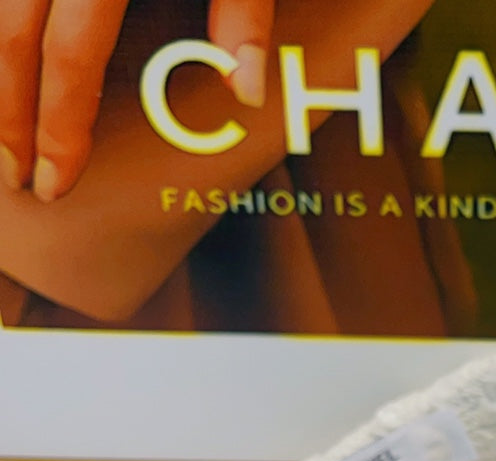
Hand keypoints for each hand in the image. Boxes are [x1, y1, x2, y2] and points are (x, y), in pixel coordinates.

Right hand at [0, 0, 275, 202]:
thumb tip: (248, 90)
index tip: (53, 185)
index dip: (59, 125)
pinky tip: (10, 72)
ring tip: (6, 135)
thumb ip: (243, 13)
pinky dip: (4, 29)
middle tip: (14, 178)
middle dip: (9, 113)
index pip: (71, 55)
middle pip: (13, 34)